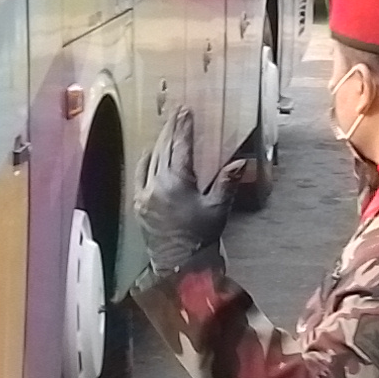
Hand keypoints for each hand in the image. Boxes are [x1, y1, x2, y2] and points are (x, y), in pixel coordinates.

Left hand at [130, 107, 237, 289]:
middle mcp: (157, 185)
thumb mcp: (218, 209)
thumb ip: (227, 183)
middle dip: (171, 129)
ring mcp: (144, 195)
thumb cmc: (202, 238)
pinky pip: (139, 175)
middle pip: (163, 148)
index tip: (185, 111)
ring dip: (159, 143)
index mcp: (177, 183)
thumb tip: (240, 163)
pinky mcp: (138, 205)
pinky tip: (150, 154)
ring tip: (167, 130)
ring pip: (150, 160)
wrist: (181, 265)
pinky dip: (146, 161)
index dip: (183, 127)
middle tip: (176, 113)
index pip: (179, 147)